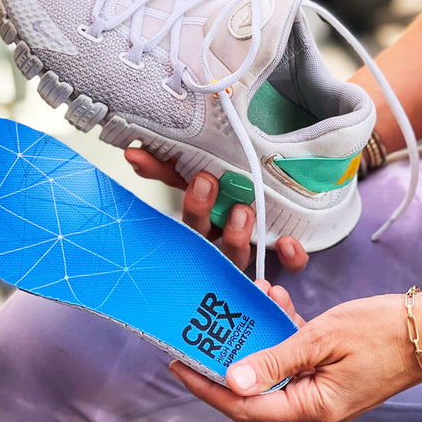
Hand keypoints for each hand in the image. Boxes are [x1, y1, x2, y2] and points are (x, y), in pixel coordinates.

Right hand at [125, 147, 308, 271]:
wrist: (281, 190)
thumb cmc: (232, 185)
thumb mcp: (200, 170)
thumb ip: (167, 165)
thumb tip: (133, 155)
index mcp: (200, 219)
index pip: (184, 215)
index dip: (182, 200)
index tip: (186, 177)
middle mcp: (220, 238)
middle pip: (203, 237)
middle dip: (200, 212)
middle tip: (205, 182)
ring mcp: (248, 250)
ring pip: (237, 256)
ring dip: (235, 236)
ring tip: (242, 210)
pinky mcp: (280, 259)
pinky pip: (285, 266)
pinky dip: (289, 258)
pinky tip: (287, 242)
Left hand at [169, 287, 421, 421]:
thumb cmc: (386, 330)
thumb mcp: (323, 338)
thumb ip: (277, 359)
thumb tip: (234, 379)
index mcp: (314, 405)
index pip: (247, 405)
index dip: (209, 387)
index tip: (181, 366)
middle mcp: (316, 403)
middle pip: (256, 389)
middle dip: (227, 359)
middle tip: (199, 335)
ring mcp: (325, 386)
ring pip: (275, 367)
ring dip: (258, 337)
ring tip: (243, 307)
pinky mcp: (333, 369)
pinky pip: (296, 355)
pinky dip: (283, 331)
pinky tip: (277, 303)